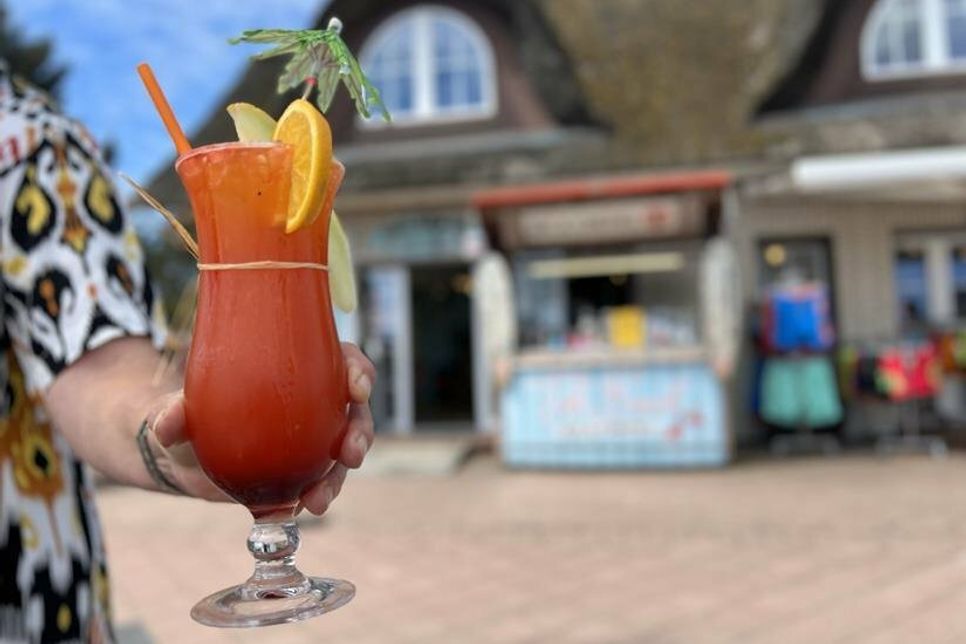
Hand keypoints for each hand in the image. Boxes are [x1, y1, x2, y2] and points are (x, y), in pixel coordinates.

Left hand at [150, 342, 375, 512]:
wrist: (186, 455)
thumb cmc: (192, 413)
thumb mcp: (183, 405)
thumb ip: (174, 410)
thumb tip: (167, 425)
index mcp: (301, 369)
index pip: (343, 360)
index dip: (359, 371)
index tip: (356, 389)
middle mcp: (316, 403)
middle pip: (355, 411)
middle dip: (361, 433)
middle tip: (350, 454)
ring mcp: (313, 440)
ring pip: (341, 454)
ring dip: (338, 478)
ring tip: (317, 501)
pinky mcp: (302, 473)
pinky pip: (318, 484)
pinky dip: (314, 498)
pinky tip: (301, 511)